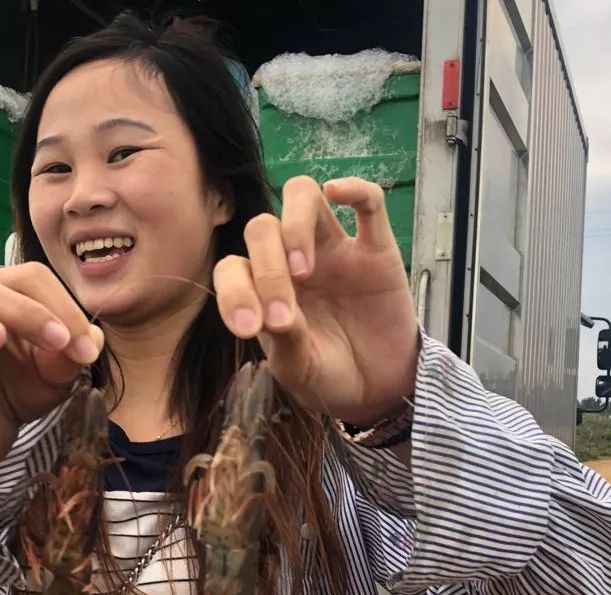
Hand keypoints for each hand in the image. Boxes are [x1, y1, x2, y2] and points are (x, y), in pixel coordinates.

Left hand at [213, 176, 418, 426]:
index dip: (233, 291)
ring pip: (303, 196)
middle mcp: (292, 260)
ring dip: (295, 225)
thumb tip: (277, 313)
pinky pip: (369, 204)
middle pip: (263, 228)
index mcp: (263, 289)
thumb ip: (285, 340)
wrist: (376, 389)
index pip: (233, 267)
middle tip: (285, 315)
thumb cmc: (328, 375)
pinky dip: (353, 189)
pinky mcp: (376, 251)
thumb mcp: (298, 368)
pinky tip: (338, 192)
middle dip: (266, 268)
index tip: (249, 327)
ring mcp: (334, 250)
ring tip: (304, 269)